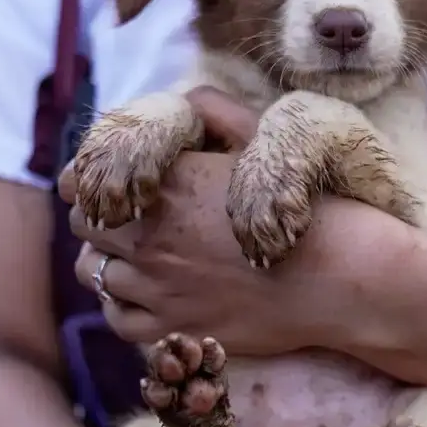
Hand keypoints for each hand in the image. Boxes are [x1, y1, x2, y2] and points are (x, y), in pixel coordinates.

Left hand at [59, 88, 368, 354]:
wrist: (341, 277)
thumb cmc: (309, 207)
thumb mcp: (265, 146)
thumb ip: (218, 116)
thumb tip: (189, 98)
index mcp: (169, 185)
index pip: (84, 180)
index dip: (87, 181)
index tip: (103, 185)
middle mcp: (152, 236)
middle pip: (85, 225)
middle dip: (100, 219)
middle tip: (124, 220)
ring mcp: (160, 287)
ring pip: (94, 273)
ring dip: (109, 261)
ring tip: (137, 259)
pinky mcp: (175, 328)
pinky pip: (118, 319)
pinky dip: (122, 305)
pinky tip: (146, 295)